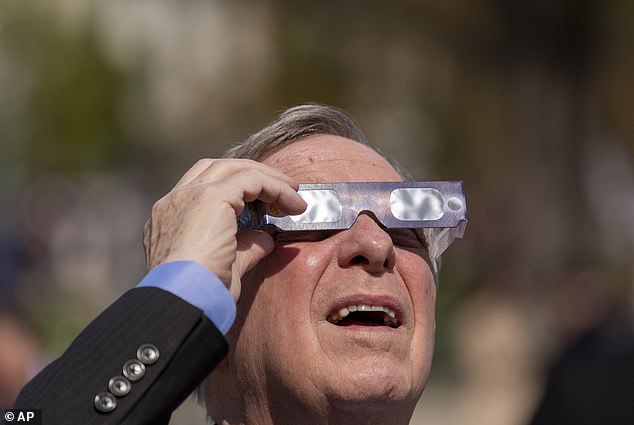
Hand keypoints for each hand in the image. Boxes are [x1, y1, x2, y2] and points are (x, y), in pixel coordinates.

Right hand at [143, 159, 306, 301]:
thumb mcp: (226, 268)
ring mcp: (190, 195)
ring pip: (235, 168)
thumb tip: (266, 238)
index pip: (203, 185)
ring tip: (294, 193)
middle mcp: (175, 201)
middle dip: (254, 174)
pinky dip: (276, 187)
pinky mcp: (211, 198)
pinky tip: (294, 203)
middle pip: (219, 168)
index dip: (237, 187)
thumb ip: (245, 248)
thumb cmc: (199, 297)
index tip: (265, 202)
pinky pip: (251, 180)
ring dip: (268, 178)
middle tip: (284, 189)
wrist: (182, 304)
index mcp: (170, 217)